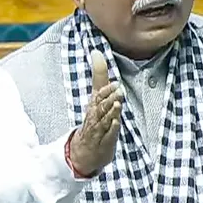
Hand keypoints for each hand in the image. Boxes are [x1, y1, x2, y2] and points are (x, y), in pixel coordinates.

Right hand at [69, 50, 123, 176]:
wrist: (84, 150)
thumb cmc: (94, 119)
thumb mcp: (97, 97)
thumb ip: (99, 76)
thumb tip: (96, 53)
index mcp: (94, 105)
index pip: (98, 96)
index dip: (106, 90)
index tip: (116, 83)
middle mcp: (95, 116)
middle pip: (100, 107)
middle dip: (109, 98)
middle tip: (119, 90)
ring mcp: (99, 130)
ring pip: (103, 120)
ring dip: (110, 112)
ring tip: (117, 104)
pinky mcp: (104, 142)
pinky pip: (107, 135)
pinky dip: (112, 129)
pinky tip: (117, 122)